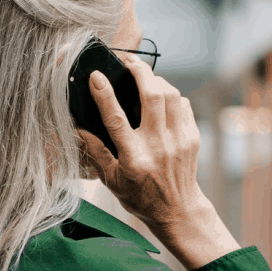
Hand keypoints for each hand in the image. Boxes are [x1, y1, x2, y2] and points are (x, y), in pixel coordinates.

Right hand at [76, 55, 206, 233]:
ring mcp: (178, 140)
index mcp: (133, 158)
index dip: (104, 94)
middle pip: (151, 96)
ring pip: (170, 95)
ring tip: (143, 76)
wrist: (177, 210)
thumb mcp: (110, 180)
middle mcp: (158, 146)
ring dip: (156, 80)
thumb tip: (79, 127)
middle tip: (128, 60)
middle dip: (140, 71)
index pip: (116, 119)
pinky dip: (171, 95)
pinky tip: (161, 96)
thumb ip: (95, 152)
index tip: (96, 76)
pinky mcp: (192, 137)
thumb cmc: (140, 196)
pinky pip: (183, 104)